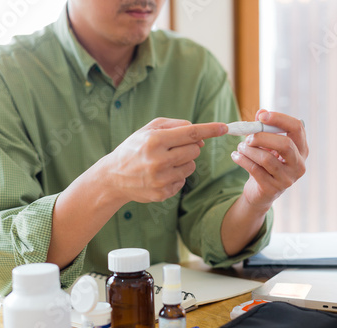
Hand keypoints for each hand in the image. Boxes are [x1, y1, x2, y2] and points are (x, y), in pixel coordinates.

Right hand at [103, 117, 226, 203]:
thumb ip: (175, 126)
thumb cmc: (133, 148)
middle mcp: (158, 160)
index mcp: (155, 141)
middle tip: (175, 148)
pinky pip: (183, 181)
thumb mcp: (148, 130)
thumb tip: (200, 136)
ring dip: (184, 162)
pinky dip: (176, 176)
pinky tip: (160, 174)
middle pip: (195, 151)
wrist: (112, 177)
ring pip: (191, 166)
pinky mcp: (162, 193)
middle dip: (190, 147)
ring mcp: (161, 179)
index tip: (224, 128)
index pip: (190, 133)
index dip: (210, 129)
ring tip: (165, 162)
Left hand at [231, 110, 308, 209]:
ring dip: (249, 150)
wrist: (260, 192)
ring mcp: (287, 179)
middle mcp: (299, 165)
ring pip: (267, 159)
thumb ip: (265, 127)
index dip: (280, 119)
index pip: (297, 128)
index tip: (262, 117)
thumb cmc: (266, 163)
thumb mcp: (267, 144)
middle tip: (248, 137)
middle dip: (262, 137)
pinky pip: (255, 170)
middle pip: (285, 144)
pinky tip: (235, 156)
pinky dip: (242, 160)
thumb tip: (261, 112)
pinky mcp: (272, 189)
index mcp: (301, 149)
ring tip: (240, 147)